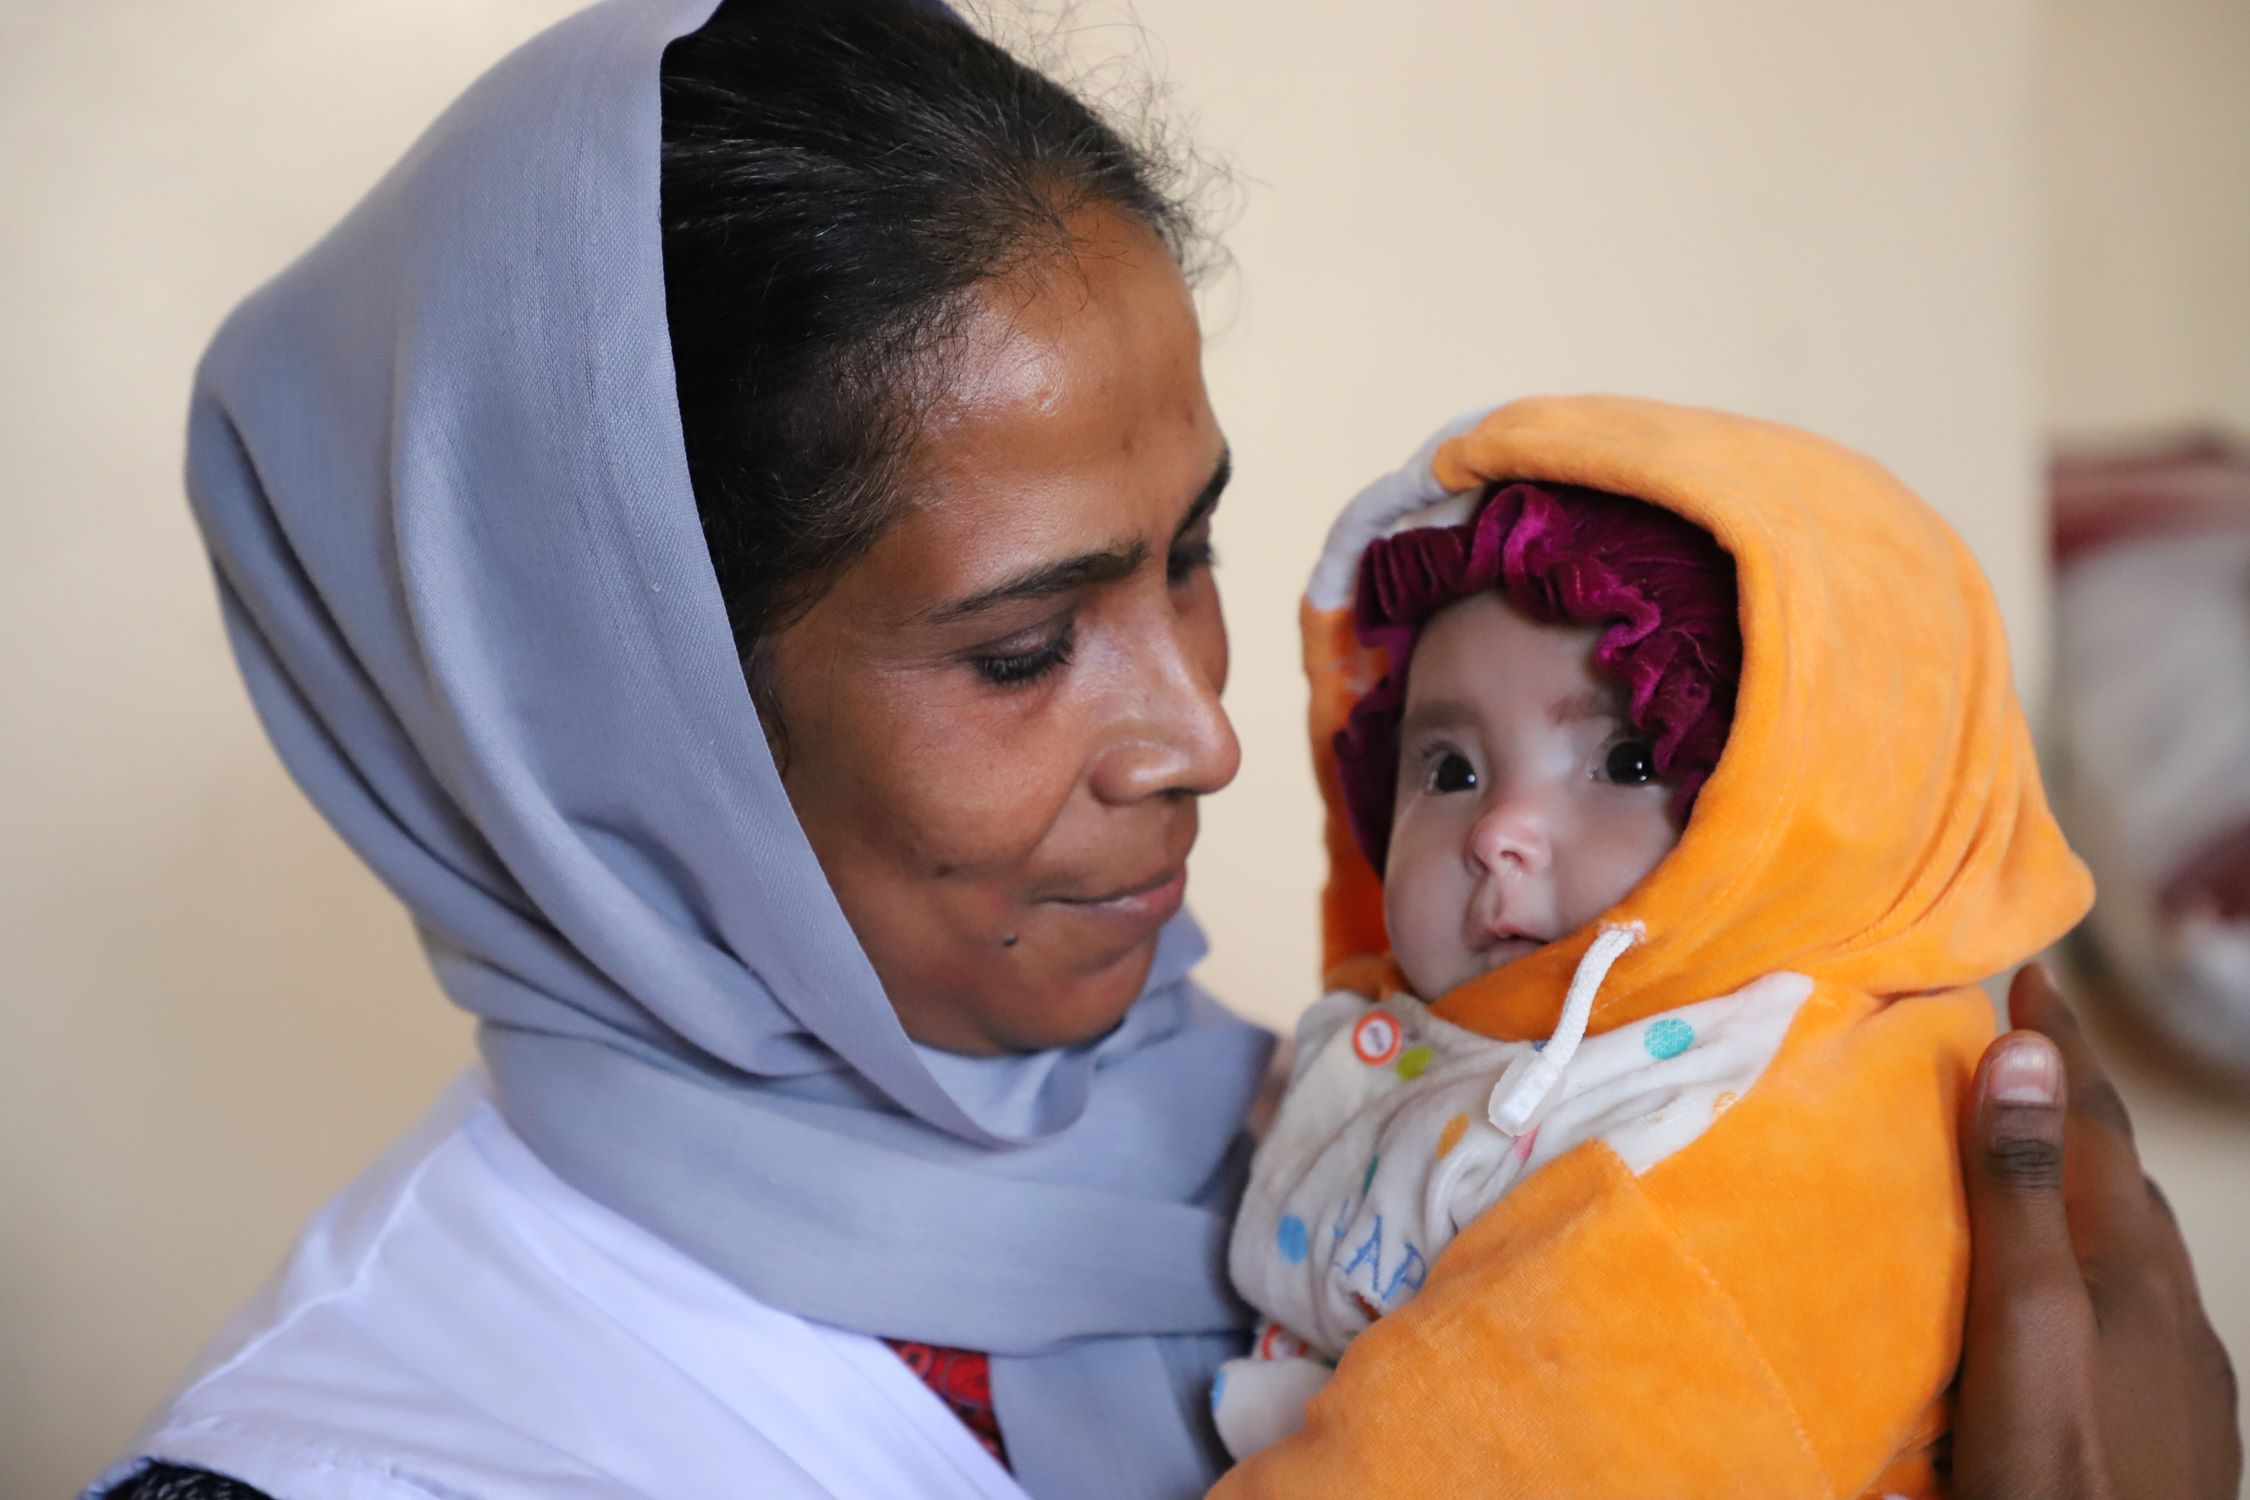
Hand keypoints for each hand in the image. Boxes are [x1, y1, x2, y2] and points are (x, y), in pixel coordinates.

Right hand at [1954, 965, 2241, 1499]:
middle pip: (2125, 1184)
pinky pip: (2131, 1314)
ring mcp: (2179, 1382)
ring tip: (2035, 1158)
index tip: (2031, 976)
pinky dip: (2089, 1264)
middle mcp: (2169, 1315)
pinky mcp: (2169, 1437)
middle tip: (2020, 1050)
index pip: (2096, 1129)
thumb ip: (2021, 1197)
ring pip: (2134, 1252)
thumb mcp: (2023, 1329)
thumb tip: (2025, 1051)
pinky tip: (2066, 1304)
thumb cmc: (2060, 1481)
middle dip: (2076, 1108)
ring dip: (2087, 1187)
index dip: (2061, 1050)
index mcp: (2131, 1273)